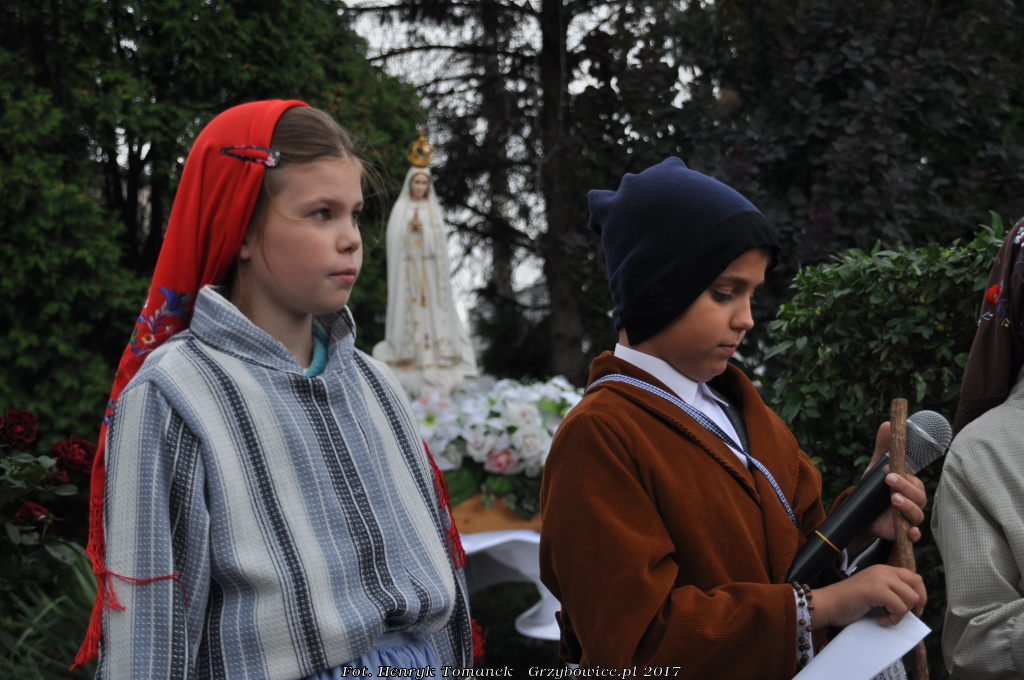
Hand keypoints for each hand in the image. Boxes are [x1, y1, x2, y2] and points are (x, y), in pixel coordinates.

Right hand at [811, 564, 925, 628]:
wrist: (827, 604)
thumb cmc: (848, 603)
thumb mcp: (874, 593)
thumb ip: (891, 593)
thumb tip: (913, 607)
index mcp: (883, 570)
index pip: (914, 577)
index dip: (919, 595)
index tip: (912, 610)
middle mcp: (883, 570)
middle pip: (916, 585)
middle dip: (917, 603)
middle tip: (906, 615)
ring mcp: (879, 578)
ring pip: (911, 597)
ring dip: (902, 613)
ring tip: (886, 617)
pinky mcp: (876, 590)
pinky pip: (900, 607)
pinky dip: (894, 619)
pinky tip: (880, 620)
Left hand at [849, 422, 926, 551]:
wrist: (863, 518)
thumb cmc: (875, 491)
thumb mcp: (875, 469)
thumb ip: (883, 449)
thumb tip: (887, 423)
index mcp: (909, 484)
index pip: (914, 478)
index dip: (905, 475)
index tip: (890, 469)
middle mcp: (913, 501)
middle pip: (918, 494)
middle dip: (905, 487)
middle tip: (889, 480)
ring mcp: (909, 517)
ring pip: (917, 513)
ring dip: (908, 507)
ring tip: (894, 500)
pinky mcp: (903, 532)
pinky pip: (914, 534)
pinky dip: (913, 534)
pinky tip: (909, 532)